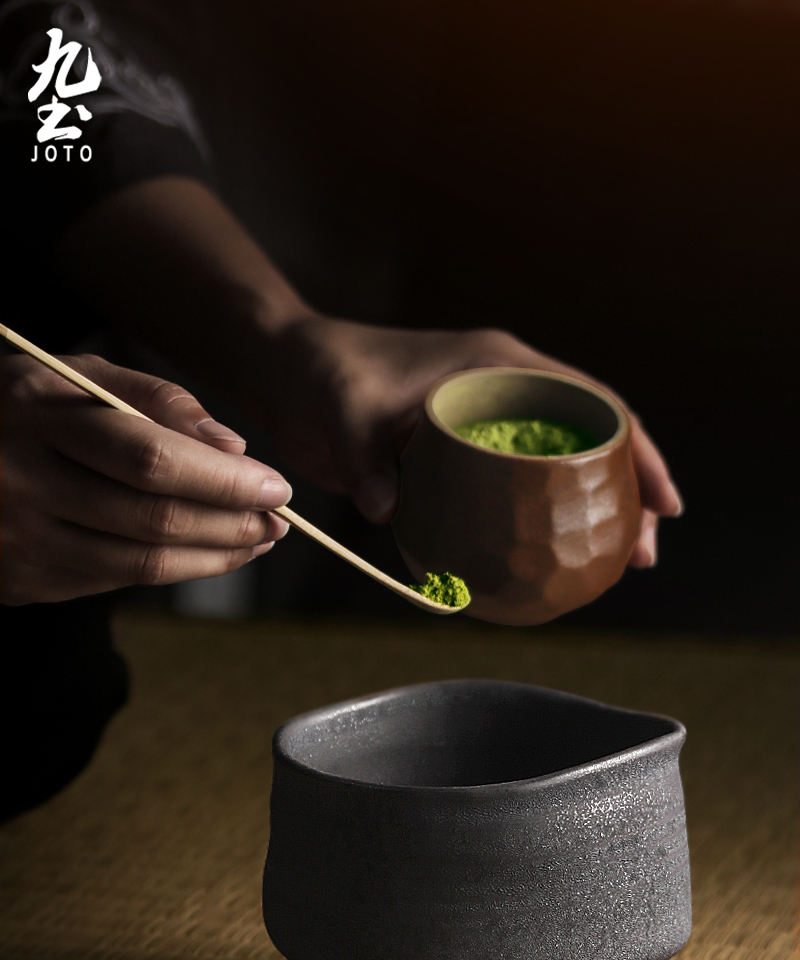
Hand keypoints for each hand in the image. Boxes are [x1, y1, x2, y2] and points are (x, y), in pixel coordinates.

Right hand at [1, 353, 290, 604]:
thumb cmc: (22, 409)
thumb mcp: (75, 375)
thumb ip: (155, 399)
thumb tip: (232, 448)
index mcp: (34, 413)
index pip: (151, 459)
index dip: (223, 481)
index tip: (276, 486)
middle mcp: (18, 480)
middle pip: (153, 520)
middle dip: (233, 525)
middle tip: (280, 521)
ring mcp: (16, 540)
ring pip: (140, 564)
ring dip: (214, 558)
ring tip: (256, 541)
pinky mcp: (19, 580)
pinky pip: (114, 581)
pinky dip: (172, 571)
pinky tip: (206, 554)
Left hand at [261, 316, 682, 567]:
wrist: (286, 370)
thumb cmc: (321, 372)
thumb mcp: (346, 411)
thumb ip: (367, 458)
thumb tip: (387, 511)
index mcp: (497, 366)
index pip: (590, 405)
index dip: (637, 450)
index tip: (663, 501)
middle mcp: (501, 392)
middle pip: (587, 442)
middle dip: (627, 494)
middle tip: (645, 555)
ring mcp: (483, 425)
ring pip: (555, 469)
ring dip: (587, 513)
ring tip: (610, 567)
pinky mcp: (458, 455)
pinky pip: (514, 490)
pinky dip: (536, 522)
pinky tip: (542, 562)